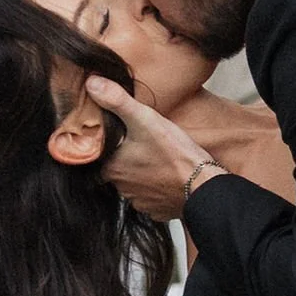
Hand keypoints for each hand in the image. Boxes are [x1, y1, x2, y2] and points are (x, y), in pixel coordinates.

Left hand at [82, 74, 220, 220]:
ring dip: (141, 175)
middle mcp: (122, 188)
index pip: (98, 158)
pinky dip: (157, 190)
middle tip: (140, 146)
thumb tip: (92, 84)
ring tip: (156, 159)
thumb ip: (117, 101)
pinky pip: (151, 200)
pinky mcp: (158, 211)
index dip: (107, 148)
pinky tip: (167, 177)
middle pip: (116, 172)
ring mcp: (140, 202)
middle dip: (125, 160)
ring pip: (134, 186)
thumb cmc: (176, 155)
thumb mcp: (144, 120)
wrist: (203, 186)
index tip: (117, 140)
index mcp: (113, 168)